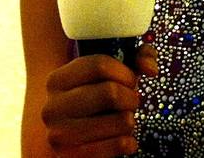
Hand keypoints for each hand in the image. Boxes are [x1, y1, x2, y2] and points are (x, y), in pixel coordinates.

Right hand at [40, 47, 155, 157]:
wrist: (69, 139)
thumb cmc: (96, 100)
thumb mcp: (109, 74)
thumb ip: (137, 57)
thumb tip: (151, 69)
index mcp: (57, 80)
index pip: (99, 65)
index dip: (125, 72)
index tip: (129, 81)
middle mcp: (52, 107)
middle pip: (111, 92)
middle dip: (131, 97)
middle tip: (129, 103)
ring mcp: (60, 135)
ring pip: (121, 121)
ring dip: (130, 120)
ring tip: (121, 121)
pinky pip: (120, 145)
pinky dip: (129, 142)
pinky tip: (121, 139)